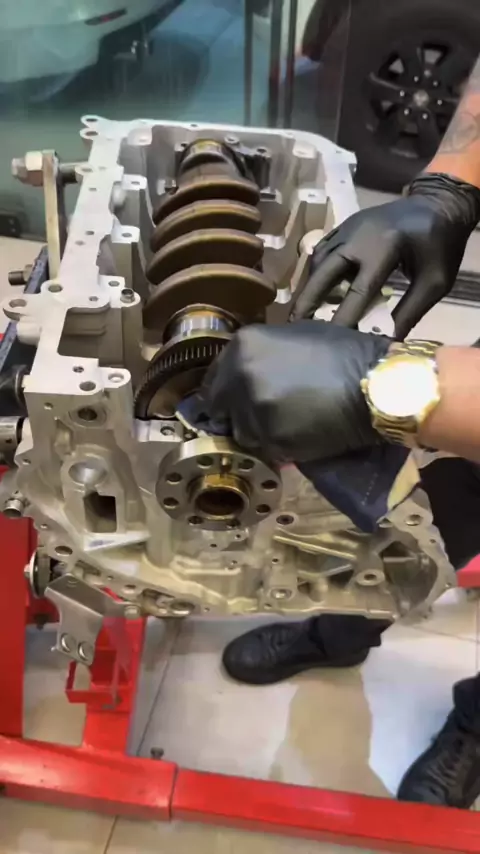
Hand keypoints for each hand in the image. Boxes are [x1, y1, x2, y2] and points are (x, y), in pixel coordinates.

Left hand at [201, 321, 390, 462]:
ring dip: (258, 434)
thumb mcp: (296, 336)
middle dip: (237, 414)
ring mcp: (253, 409)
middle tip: (264, 417)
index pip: (213, 380)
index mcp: (243, 345)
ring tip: (288, 425)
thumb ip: (263, 353)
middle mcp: (240, 376)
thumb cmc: (343, 354)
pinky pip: (263, 450)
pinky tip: (298, 436)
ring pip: (241, 433)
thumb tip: (246, 370)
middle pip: (221, 409)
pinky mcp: (271, 438)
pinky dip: (276, 448)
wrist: (376, 385)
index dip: (226, 394)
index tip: (236, 403)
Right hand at [290, 173, 479, 338]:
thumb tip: (387, 343)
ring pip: (319, 260)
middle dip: (308, 299)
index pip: (358, 290)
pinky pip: (323, 250)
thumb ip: (410, 311)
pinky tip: (315, 290)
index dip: (344, 318)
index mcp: (385, 247)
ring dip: (309, 286)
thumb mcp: (435, 281)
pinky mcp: (345, 225)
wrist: (438, 203)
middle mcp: (359, 235)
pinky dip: (315, 271)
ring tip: (303, 312)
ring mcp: (348, 227)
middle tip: (294, 324)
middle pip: (324, 271)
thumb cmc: (441, 244)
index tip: (331, 341)